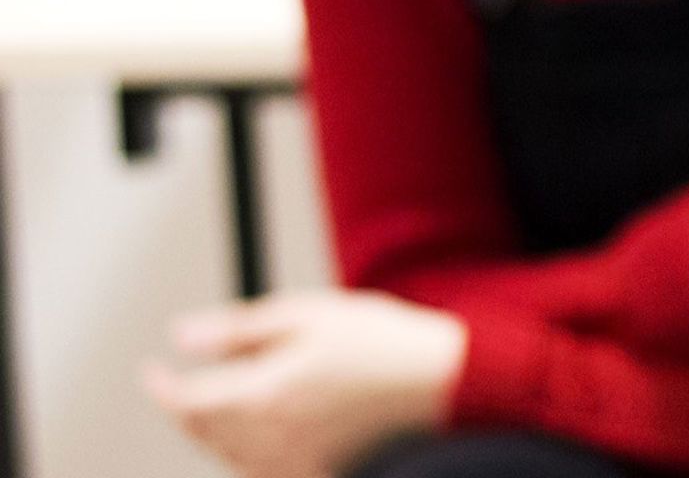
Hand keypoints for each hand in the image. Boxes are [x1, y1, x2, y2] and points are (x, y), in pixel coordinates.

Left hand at [141, 290, 464, 477]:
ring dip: (212, 431)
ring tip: (224, 402)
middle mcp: (270, 439)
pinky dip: (245, 453)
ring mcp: (294, 464)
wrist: (448, 385)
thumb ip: (239, 330)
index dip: (161, 386)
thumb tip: (182, 337)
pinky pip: (259, 471)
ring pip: (226, 456)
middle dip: (185, 407)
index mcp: (263, 396)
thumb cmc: (387, 344)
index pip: (186, 400)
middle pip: (202, 432)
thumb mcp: (311, 315)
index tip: (152, 370)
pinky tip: (261, 433)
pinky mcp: (317, 475)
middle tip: (182, 384)